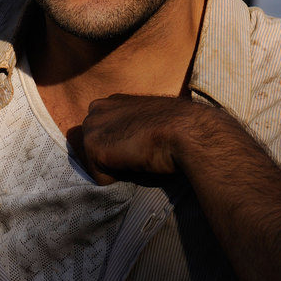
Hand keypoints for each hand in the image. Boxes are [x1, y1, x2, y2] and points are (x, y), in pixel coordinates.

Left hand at [67, 93, 211, 184]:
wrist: (187, 131)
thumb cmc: (179, 128)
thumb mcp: (151, 120)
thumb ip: (133, 125)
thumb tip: (130, 146)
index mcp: (113, 101)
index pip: (103, 133)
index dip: (120, 147)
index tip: (140, 147)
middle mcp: (97, 109)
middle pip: (94, 149)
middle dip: (112, 158)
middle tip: (140, 154)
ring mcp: (93, 127)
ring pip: (96, 163)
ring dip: (116, 168)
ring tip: (139, 157)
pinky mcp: (93, 146)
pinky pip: (100, 178)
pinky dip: (117, 180)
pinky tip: (136, 164)